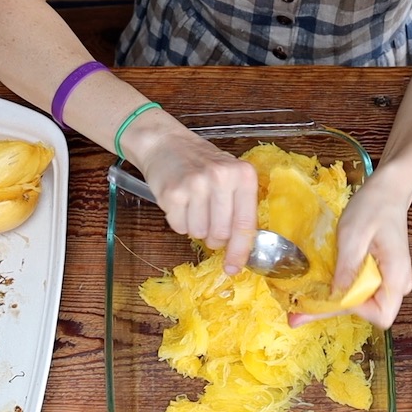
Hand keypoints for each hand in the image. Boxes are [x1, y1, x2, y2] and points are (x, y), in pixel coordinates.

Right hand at [132, 128, 260, 274]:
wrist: (166, 143)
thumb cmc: (201, 164)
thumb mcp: (230, 176)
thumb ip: (239, 207)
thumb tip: (241, 251)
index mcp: (243, 175)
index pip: (246, 224)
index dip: (240, 251)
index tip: (234, 268)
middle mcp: (221, 178)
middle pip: (221, 234)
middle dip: (214, 236)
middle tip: (208, 219)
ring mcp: (196, 185)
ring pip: (199, 233)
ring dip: (195, 227)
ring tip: (193, 205)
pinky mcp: (173, 193)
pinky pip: (179, 227)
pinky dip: (178, 221)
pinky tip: (180, 202)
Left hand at [291, 174, 411, 329]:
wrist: (387, 192)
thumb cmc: (373, 208)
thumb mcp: (354, 234)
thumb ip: (347, 267)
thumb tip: (335, 296)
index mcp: (397, 277)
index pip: (380, 314)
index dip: (354, 310)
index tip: (331, 295)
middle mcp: (398, 286)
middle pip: (369, 314)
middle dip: (333, 313)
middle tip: (295, 317)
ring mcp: (389, 282)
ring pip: (362, 305)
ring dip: (333, 304)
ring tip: (300, 307)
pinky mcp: (379, 276)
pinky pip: (359, 291)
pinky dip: (338, 292)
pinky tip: (317, 291)